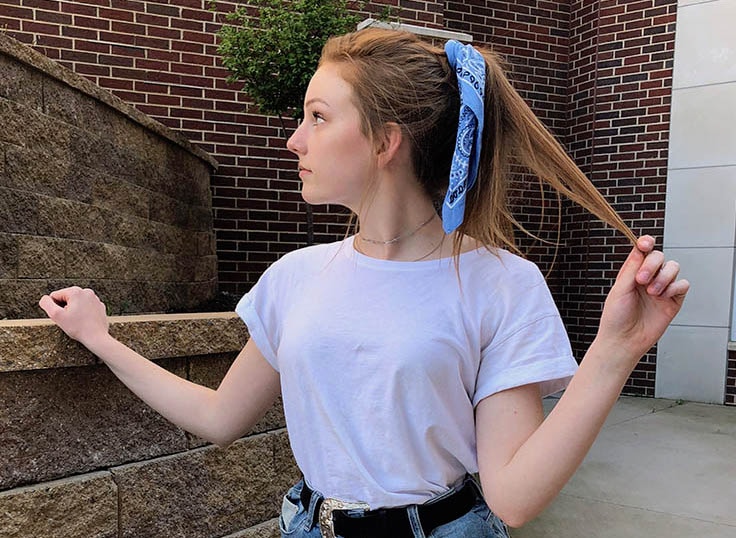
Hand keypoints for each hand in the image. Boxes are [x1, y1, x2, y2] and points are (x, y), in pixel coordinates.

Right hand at [39, 287, 109, 346]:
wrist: (96, 337)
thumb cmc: (78, 327)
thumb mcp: (56, 315)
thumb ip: (46, 304)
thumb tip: (45, 298)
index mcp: (76, 291)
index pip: (55, 296)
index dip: (55, 307)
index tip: (63, 316)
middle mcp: (87, 292)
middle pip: (66, 299)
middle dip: (65, 309)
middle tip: (70, 320)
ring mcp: (95, 299)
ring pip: (76, 304)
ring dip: (74, 311)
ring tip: (78, 321)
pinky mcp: (99, 306)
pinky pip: (86, 308)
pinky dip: (83, 314)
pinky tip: (85, 321)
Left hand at [597, 236, 689, 365]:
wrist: (624, 340)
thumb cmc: (616, 317)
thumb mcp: (620, 289)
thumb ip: (631, 268)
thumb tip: (639, 248)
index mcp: (631, 272)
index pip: (642, 252)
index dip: (646, 243)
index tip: (646, 243)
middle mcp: (647, 278)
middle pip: (659, 256)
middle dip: (652, 265)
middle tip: (641, 280)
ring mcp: (661, 288)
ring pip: (673, 268)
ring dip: (664, 277)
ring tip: (652, 292)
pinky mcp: (673, 300)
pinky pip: (683, 285)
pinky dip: (675, 287)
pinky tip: (663, 296)